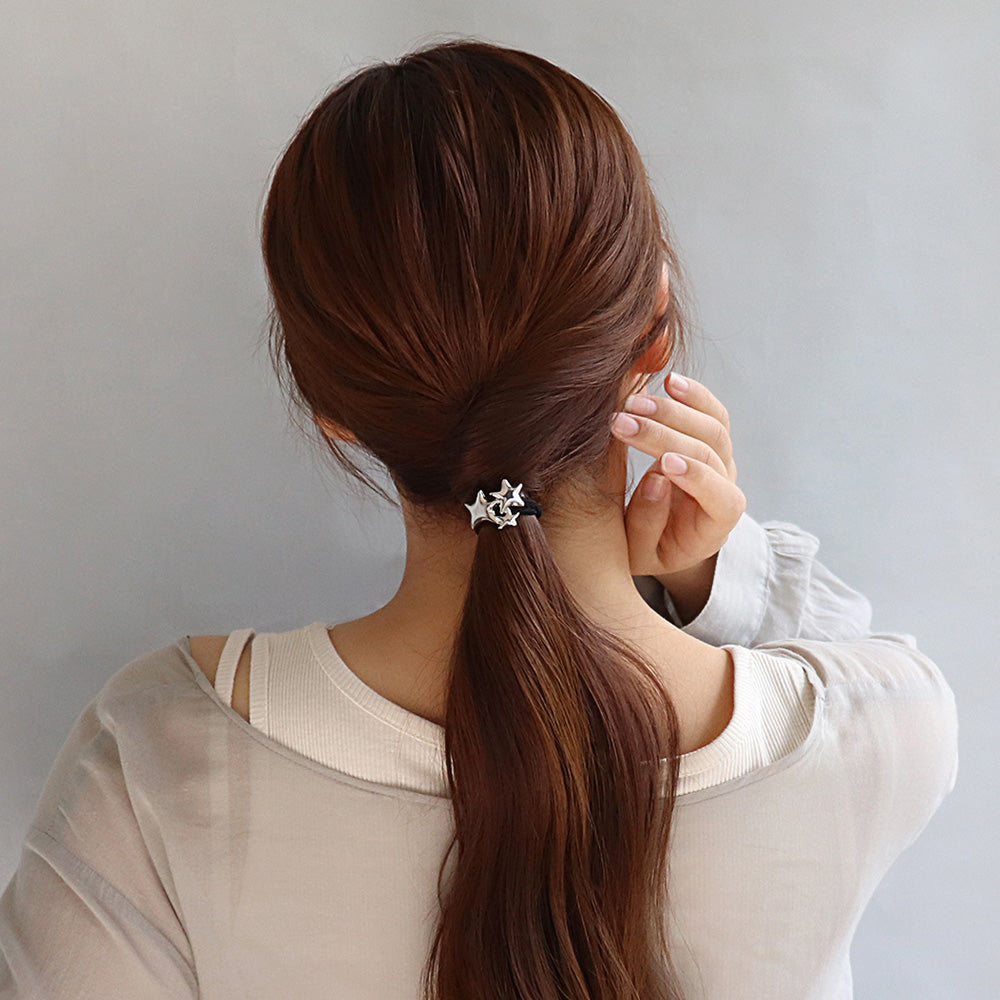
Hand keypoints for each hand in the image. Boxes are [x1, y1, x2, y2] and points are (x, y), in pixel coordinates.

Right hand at [611, 372, 745, 609]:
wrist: (659, 539)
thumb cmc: (645, 550)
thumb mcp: (638, 553)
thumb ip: (648, 524)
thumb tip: (658, 480)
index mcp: (715, 525)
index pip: (721, 498)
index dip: (696, 477)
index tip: (662, 463)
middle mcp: (725, 489)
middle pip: (710, 452)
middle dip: (664, 434)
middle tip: (621, 422)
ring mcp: (721, 462)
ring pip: (713, 427)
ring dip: (672, 410)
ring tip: (633, 402)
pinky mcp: (709, 442)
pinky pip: (711, 412)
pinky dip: (692, 394)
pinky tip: (668, 381)